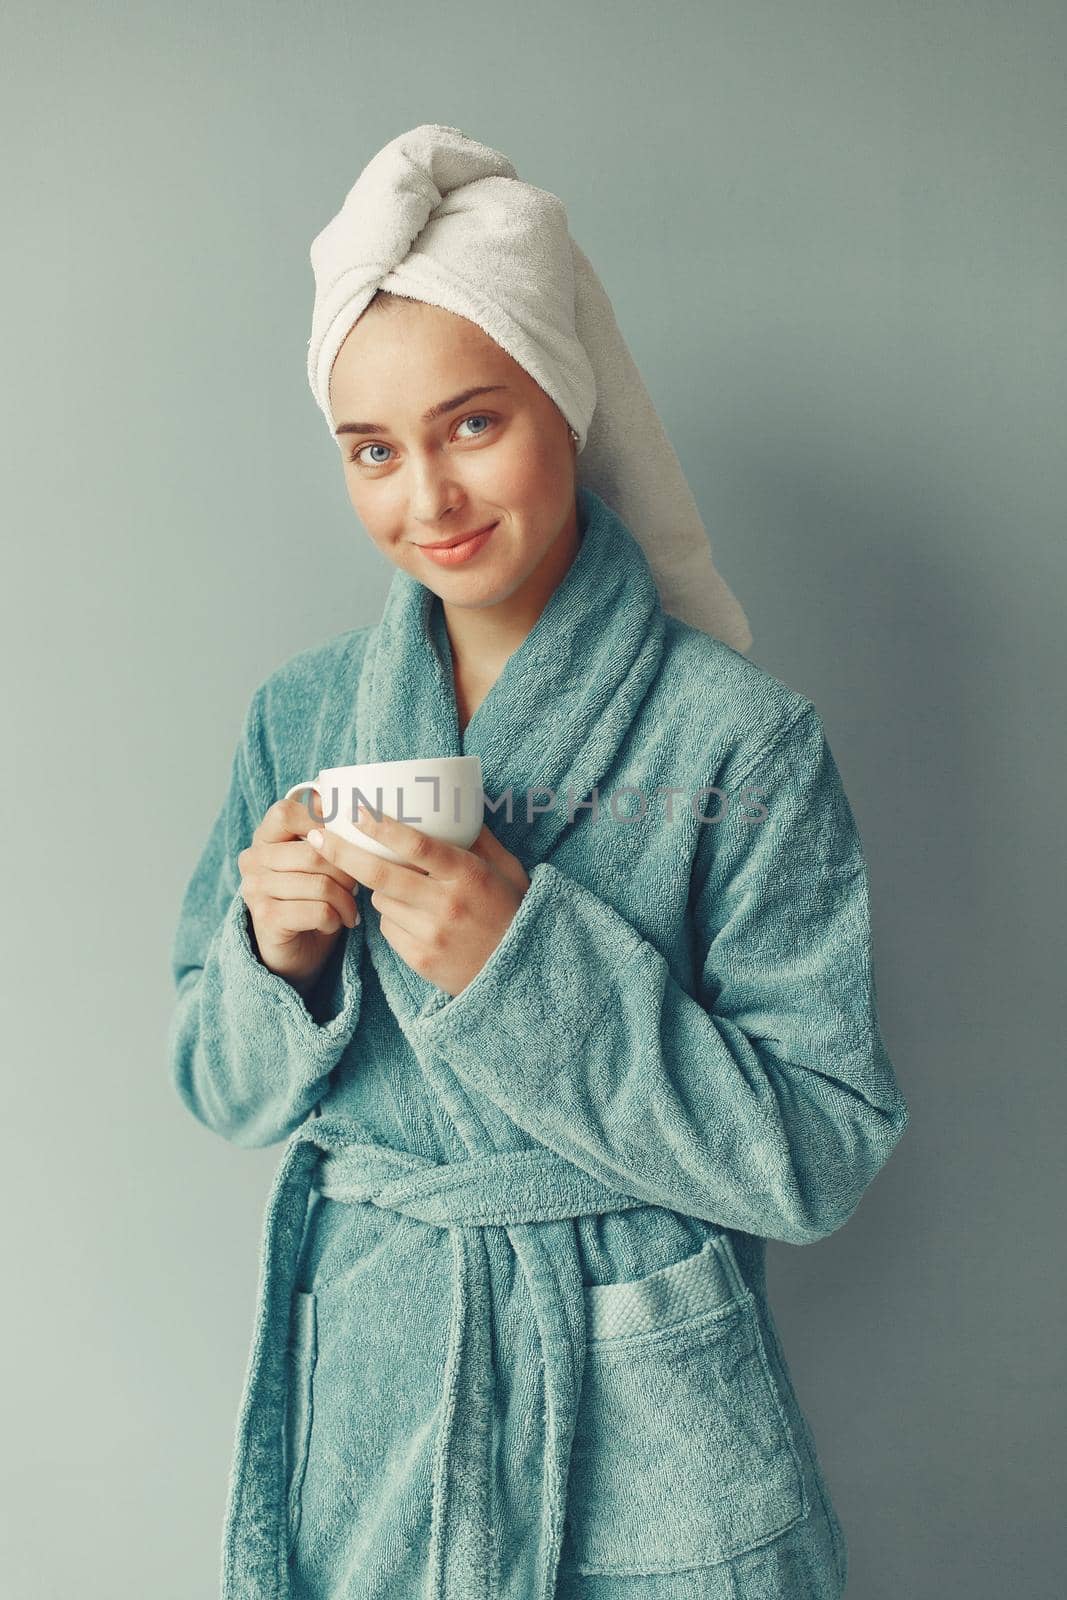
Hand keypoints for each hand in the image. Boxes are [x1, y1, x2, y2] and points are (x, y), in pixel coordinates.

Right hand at [238, 793, 360, 993]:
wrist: (294, 953)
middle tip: (355, 887)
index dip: (321, 821)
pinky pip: (318, 910)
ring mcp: (256, 889)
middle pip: (315, 852)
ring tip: (349, 909)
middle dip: (347, 872)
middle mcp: (253, 860)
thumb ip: (326, 833)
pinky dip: (335, 919)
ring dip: (346, 900)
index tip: (345, 841)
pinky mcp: (266, 918)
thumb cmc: (312, 900)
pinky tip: (334, 924)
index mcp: (263, 838)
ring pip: (321, 884)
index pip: (286, 812)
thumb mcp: (318, 862)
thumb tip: (347, 796)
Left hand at [307, 806, 531, 998]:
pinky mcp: (420, 959)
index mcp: (467, 874)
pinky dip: (392, 917)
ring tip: (408, 888)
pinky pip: (387, 928)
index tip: (354, 810)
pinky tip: (414, 917)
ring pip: (380, 900)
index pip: (416, 845)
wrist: (522, 973)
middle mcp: (446, 904)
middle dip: (342, 853)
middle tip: (316, 837)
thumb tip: (454, 805)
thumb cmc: (513, 910)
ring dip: (381, 889)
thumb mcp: (507, 869)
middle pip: (379, 874)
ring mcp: (431, 935)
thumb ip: (479, 838)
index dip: (381, 826)